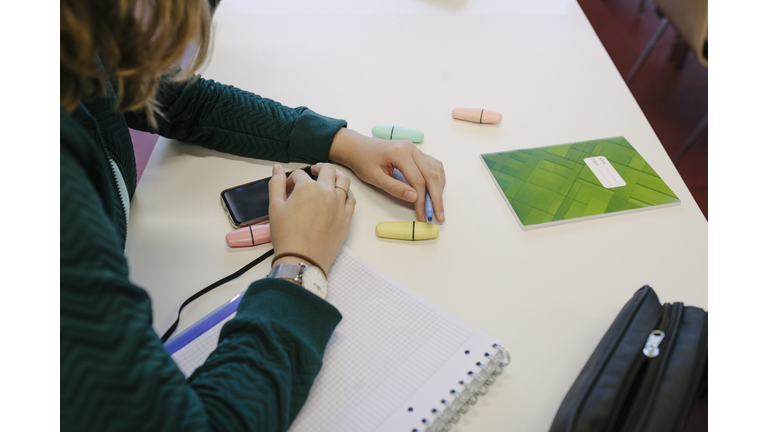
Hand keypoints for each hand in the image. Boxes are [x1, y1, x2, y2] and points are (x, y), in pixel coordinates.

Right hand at [268, 163, 355, 275]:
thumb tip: (278, 169)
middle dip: (318, 167)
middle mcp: (327, 193)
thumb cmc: (287, 236)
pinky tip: (340, 195)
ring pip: (344, 180)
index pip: (300, 174)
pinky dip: (346, 193)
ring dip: (336, 175)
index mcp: (308, 188)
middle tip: (313, 171)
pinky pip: (351, 199)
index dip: (292, 179)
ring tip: (329, 177)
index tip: (288, 187)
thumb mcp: (275, 207)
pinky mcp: (346, 218)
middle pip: (326, 170)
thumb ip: (276, 184)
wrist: (302, 259)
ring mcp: (339, 205)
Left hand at [329, 128, 445, 222]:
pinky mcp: (416, 152)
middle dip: (436, 198)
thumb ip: (395, 188)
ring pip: (436, 170)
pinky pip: (433, 165)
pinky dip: (436, 179)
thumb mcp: (375, 178)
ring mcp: (415, 149)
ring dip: (439, 189)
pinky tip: (434, 191)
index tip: (422, 216)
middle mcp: (412, 149)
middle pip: (432, 175)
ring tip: (437, 206)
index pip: (418, 181)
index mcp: (400, 153)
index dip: (422, 201)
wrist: (358, 147)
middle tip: (438, 216)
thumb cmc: (363, 161)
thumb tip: (415, 198)